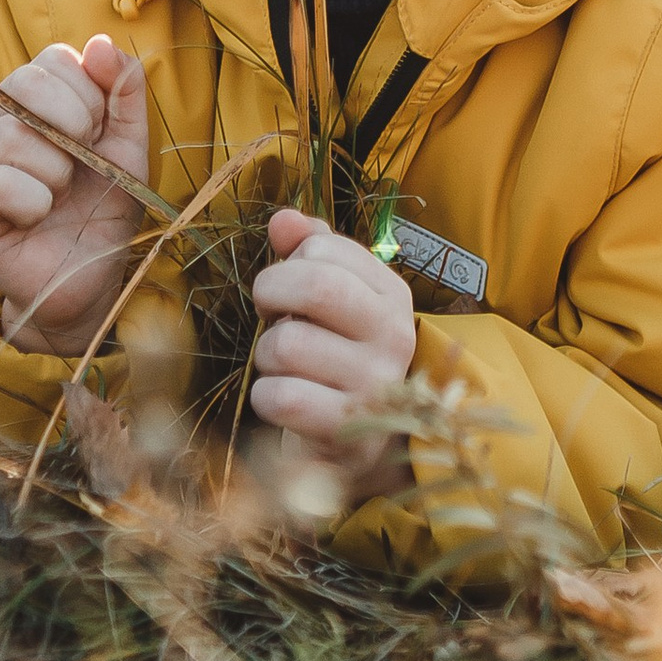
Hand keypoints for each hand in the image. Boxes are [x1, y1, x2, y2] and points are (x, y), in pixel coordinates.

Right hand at [0, 35, 152, 355]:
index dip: (87, 92)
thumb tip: (100, 43)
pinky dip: (32, 201)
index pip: (50, 60)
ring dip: (56, 171)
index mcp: (31, 102)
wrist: (89, 279)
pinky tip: (37, 216)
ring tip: (59, 196)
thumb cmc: (103, 210)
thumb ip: (123, 93)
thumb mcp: (128, 148)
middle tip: (83, 161)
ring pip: (9, 137)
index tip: (99, 131)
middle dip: (71, 121)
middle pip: (23, 84)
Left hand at [250, 209, 416, 506]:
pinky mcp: (347, 431)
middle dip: (271, 294)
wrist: (354, 440)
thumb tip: (283, 220)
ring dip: (268, 355)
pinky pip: (282, 397)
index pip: (324, 249)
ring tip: (285, 366)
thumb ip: (309, 250)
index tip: (287, 287)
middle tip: (269, 315)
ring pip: (288, 345)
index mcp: (392, 296)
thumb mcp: (330, 296)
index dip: (288, 263)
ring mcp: (375, 386)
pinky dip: (266, 397)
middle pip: (315, 286)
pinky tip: (282, 399)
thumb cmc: (334, 354)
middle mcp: (395, 337)